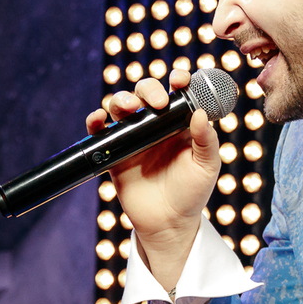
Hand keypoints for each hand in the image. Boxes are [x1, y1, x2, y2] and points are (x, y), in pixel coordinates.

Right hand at [86, 69, 221, 291]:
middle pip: (146, 92)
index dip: (178, 79)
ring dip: (122, 99)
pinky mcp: (115, 152)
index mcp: (180, 123)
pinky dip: (96, 121)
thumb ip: (206, 140)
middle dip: (149, 89)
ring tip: (130, 108)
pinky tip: (99, 120)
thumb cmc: (192, 194)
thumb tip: (199, 113)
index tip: (180, 80)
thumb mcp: (206, 167)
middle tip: (157, 103)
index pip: (177, 92)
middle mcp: (156, 125)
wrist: (168, 223)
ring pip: (122, 105)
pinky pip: (101, 131)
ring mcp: (134, 136)